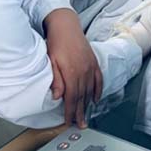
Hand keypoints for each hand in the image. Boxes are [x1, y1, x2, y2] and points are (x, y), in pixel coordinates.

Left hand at [44, 9, 102, 127]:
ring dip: (88, 104)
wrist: (66, 25)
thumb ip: (56, 80)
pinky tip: (96, 98)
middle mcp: (84, 71)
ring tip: (87, 116)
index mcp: (72, 72)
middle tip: (80, 125)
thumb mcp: (51, 61)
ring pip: (90, 90)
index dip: (71, 112)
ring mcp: (90, 66)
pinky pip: (98, 79)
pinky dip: (98, 90)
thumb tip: (57, 97)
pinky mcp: (94, 61)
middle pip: (82, 97)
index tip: (69, 122)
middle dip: (81, 112)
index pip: (72, 98)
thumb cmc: (56, 42)